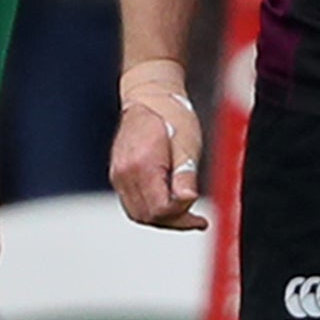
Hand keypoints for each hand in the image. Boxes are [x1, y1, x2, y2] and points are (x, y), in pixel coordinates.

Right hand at [111, 60, 205, 230]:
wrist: (149, 97)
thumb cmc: (172, 116)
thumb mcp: (187, 145)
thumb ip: (185, 175)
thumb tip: (187, 200)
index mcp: (141, 164)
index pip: (159, 208)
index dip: (181, 214)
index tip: (201, 215)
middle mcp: (124, 173)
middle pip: (147, 216)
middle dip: (174, 222)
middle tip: (198, 221)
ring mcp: (118, 175)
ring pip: (139, 214)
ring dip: (163, 220)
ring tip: (188, 218)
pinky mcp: (119, 176)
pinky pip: (134, 204)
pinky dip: (152, 211)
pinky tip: (171, 207)